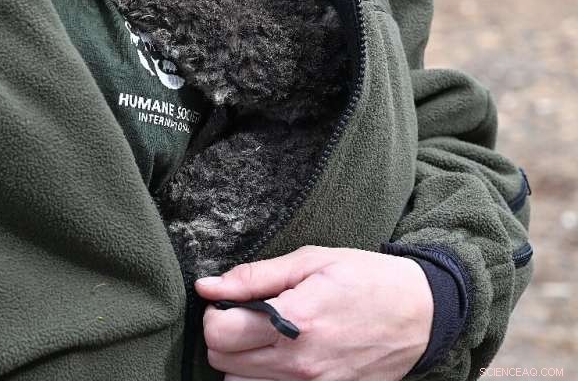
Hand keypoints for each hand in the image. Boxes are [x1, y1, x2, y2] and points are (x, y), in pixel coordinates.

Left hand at [195, 246, 432, 380]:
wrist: (422, 313)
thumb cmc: (367, 279)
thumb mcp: (312, 261)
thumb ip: (255, 276)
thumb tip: (207, 285)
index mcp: (294, 321)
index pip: (219, 335)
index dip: (214, 314)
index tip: (230, 302)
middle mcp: (299, 362)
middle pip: (222, 363)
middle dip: (223, 335)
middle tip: (245, 315)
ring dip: (240, 361)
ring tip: (261, 336)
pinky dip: (262, 378)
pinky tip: (277, 354)